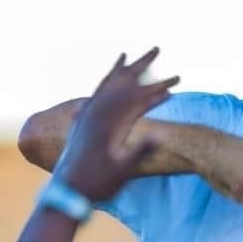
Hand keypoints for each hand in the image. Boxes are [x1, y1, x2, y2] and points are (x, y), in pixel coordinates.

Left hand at [54, 48, 178, 201]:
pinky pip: (93, 95)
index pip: (138, 97)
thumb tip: (158, 136)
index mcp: (108, 122)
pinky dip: (103, 85)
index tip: (176, 80)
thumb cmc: (97, 184)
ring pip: (105, 85)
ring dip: (118, 70)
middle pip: (121, 81)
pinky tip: (104, 84)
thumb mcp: (122, 171)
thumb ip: (138, 152)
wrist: (66, 193)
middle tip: (155, 48)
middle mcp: (96, 113)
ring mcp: (86, 116)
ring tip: (126, 56)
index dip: (158, 87)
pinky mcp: (79, 123)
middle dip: (141, 64)